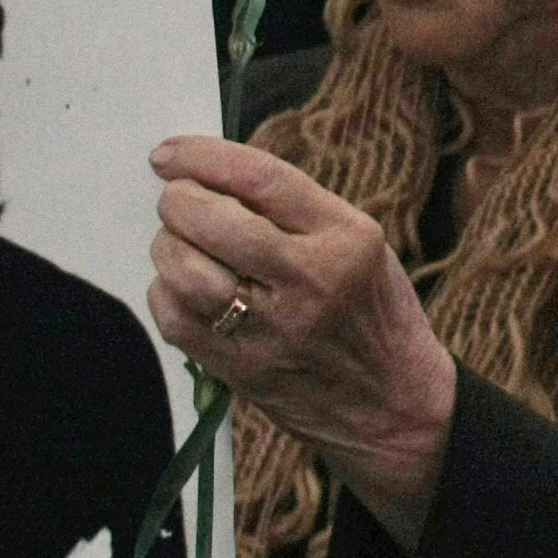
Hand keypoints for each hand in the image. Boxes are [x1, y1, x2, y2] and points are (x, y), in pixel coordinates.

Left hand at [149, 136, 457, 549]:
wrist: (392, 403)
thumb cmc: (372, 312)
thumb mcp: (362, 245)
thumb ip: (296, 211)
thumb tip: (213, 175)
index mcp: (348, 239)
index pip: (262, 179)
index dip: (203, 157)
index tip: (168, 154)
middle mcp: (311, 281)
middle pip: (211, 221)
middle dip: (179, 202)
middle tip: (179, 202)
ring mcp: (272, 329)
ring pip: (183, 269)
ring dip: (168, 247)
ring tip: (183, 245)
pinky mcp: (239, 367)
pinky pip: (173, 315)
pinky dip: (166, 291)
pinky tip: (187, 288)